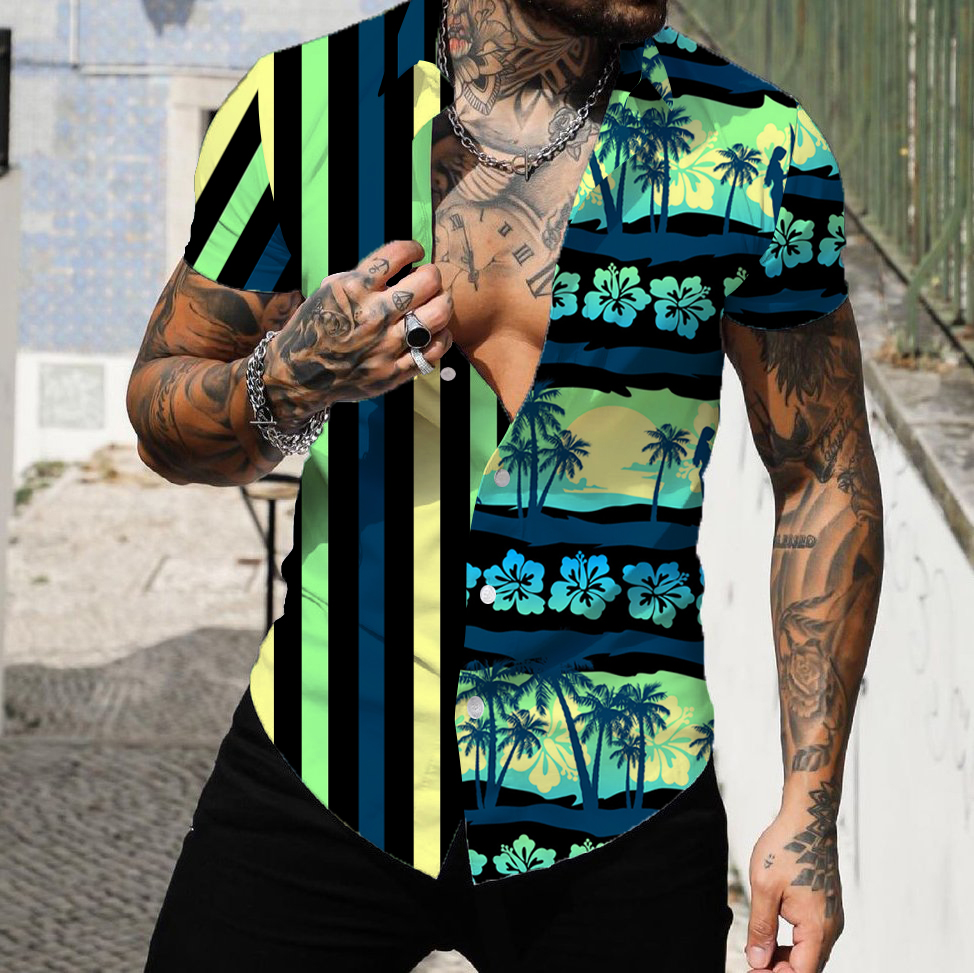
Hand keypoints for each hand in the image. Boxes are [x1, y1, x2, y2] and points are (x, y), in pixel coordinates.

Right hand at [260, 239, 453, 427]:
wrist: (299, 374)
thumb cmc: (318, 326)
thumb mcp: (330, 291)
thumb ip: (363, 276)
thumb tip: (400, 261)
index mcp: (353, 289)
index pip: (397, 255)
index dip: (413, 247)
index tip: (416, 252)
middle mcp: (372, 315)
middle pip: (426, 282)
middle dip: (433, 275)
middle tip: (430, 279)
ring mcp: (384, 345)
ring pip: (436, 316)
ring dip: (443, 304)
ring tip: (439, 302)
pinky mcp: (391, 372)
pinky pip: (431, 352)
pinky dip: (441, 338)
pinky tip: (437, 333)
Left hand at [744, 806, 844, 972]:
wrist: (807, 820)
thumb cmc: (786, 848)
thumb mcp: (764, 888)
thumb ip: (761, 928)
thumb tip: (757, 960)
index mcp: (817, 928)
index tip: (752, 970)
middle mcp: (830, 927)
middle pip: (808, 967)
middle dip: (779, 970)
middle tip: (752, 962)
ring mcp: (830, 917)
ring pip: (810, 953)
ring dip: (786, 959)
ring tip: (758, 952)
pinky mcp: (826, 908)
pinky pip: (812, 937)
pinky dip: (793, 944)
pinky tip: (772, 936)